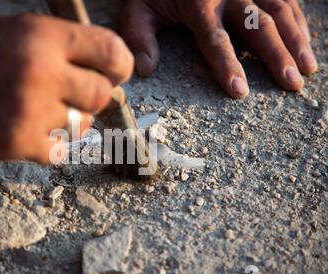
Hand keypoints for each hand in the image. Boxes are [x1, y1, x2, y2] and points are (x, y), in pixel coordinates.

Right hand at [0, 14, 133, 163]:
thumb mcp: (11, 34)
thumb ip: (57, 51)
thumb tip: (94, 71)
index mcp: (43, 37)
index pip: (111, 52)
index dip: (119, 67)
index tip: (114, 75)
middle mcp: (44, 70)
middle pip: (102, 94)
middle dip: (90, 100)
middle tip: (69, 100)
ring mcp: (33, 109)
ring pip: (83, 125)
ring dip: (69, 124)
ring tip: (39, 117)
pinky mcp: (20, 143)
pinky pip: (60, 151)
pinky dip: (49, 146)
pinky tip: (26, 135)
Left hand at [121, 0, 317, 97]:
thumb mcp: (138, 8)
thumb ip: (139, 36)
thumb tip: (144, 70)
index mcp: (198, 3)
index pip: (215, 39)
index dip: (227, 65)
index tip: (240, 91)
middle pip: (257, 25)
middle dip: (277, 55)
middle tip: (292, 83)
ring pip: (279, 10)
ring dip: (296, 40)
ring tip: (308, 69)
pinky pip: (285, 0)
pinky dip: (297, 22)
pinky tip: (304, 43)